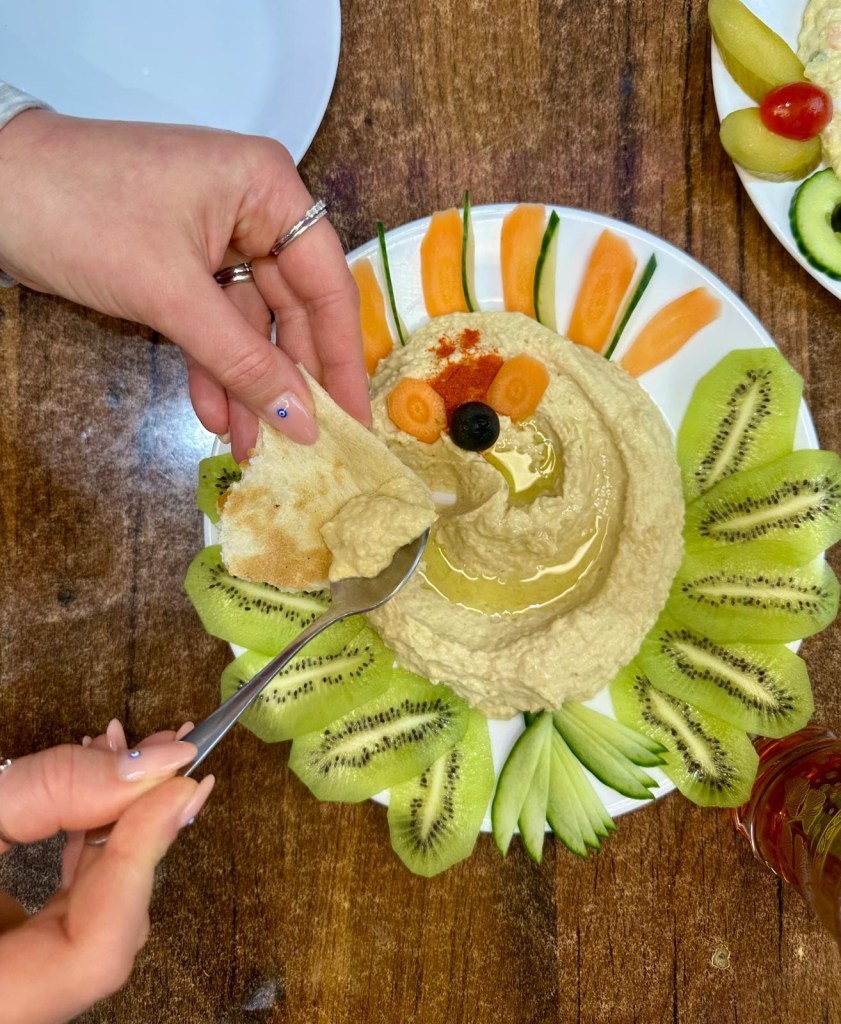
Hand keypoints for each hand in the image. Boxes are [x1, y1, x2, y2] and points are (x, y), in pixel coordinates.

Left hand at [0, 110, 369, 459]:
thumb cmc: (80, 213)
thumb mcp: (170, 293)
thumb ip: (242, 360)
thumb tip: (302, 421)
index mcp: (267, 188)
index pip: (326, 283)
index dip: (341, 358)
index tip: (354, 418)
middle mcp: (253, 210)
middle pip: (292, 311)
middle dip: (289, 381)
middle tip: (304, 446)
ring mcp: (218, 238)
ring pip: (251, 326)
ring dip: (249, 386)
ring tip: (252, 446)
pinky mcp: (183, 265)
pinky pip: (214, 325)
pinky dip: (213, 368)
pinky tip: (213, 414)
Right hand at [0, 722, 213, 1023]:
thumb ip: (51, 793)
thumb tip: (156, 765)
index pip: (98, 952)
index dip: (144, 863)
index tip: (180, 783)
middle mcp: (12, 1007)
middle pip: (106, 930)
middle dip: (141, 830)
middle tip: (167, 751)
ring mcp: (13, 986)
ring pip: (90, 916)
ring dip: (118, 828)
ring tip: (126, 750)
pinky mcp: (11, 957)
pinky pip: (64, 908)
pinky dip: (86, 847)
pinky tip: (92, 789)